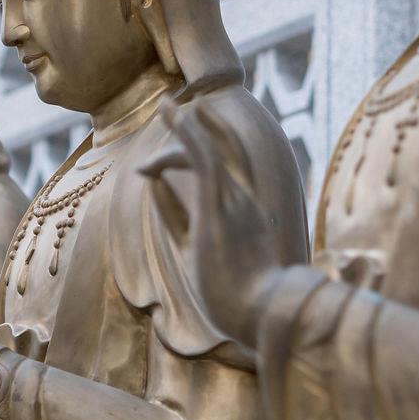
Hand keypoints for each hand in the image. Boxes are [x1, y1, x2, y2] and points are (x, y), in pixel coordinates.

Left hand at [139, 102, 281, 344]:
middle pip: (222, 152)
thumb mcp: (194, 249)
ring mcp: (233, 201)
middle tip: (182, 111)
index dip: (209, 145)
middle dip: (199, 129)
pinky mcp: (218, 205)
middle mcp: (243, 200)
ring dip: (185, 126)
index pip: (228, 169)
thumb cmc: (237, 296)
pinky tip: (175, 117)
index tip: (188, 132)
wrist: (265, 314)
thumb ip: (175, 215)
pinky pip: (203, 158)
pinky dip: (188, 134)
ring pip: (208, 149)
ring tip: (166, 105)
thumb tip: (153, 184)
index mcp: (245, 212)